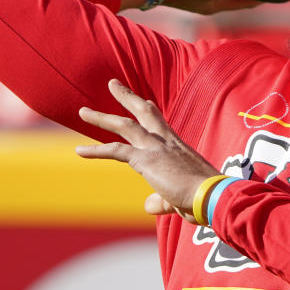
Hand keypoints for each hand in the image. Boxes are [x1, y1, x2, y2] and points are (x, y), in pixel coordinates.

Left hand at [76, 79, 219, 222]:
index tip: (144, 100)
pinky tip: (79, 151)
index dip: (150, 111)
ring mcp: (156, 148)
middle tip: (113, 83)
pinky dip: (96, 150)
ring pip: (125, 125)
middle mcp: (167, 142)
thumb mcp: (179, 198)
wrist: (211, 196)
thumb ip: (161, 200)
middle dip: (127, 97)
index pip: (161, 124)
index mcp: (178, 147)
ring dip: (102, 118)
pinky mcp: (146, 160)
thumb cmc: (203, 199)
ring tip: (83, 112)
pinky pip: (116, 151)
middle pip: (144, 112)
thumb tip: (148, 205)